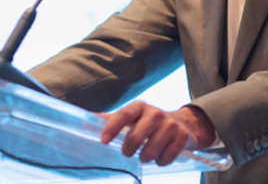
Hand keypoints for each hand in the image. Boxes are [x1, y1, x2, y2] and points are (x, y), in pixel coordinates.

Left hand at [100, 102, 214, 165]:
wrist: (183, 123)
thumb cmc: (150, 123)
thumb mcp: (133, 118)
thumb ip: (112, 120)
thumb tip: (84, 122)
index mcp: (140, 107)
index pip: (124, 115)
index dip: (112, 128)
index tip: (104, 141)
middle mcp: (156, 113)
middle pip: (135, 137)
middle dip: (128, 150)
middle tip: (128, 152)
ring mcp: (171, 124)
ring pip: (150, 151)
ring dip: (145, 158)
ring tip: (146, 154)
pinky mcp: (182, 136)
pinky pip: (166, 158)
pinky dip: (161, 161)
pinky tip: (161, 156)